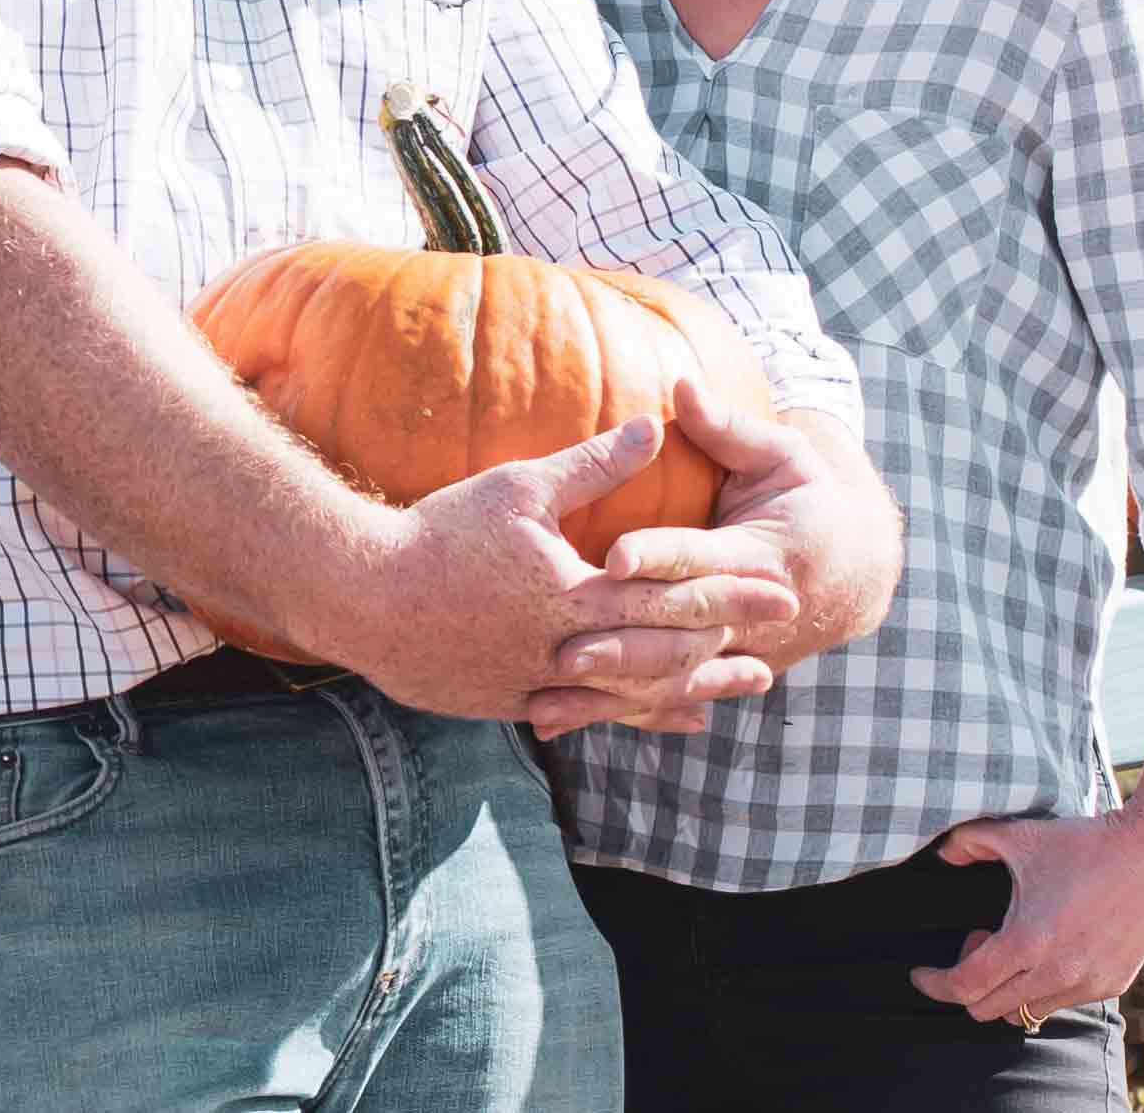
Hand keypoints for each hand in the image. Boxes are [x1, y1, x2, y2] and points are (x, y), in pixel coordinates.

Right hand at [334, 414, 800, 723]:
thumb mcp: (518, 487)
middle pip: (663, 655)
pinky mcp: (510, 701)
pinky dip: (632, 714)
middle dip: (723, 652)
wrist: (362, 596)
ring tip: (735, 692)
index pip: (671, 594)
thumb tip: (656, 428)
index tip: (781, 590)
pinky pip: (586, 714)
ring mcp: (539, 683)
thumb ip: (592, 466)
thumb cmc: (438, 532)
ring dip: (689, 693)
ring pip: (631, 697)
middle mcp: (565, 649)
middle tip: (776, 652)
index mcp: (574, 594)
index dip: (730, 592)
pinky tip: (663, 716)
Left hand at [529, 392, 897, 736]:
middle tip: (565, 652)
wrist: (856, 569)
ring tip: (543, 703)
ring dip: (606, 696)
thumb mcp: (785, 456)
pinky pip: (658, 699)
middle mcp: (748, 617)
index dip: (659, 556)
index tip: (611, 556)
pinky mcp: (715, 672)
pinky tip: (555, 724)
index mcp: (762, 557)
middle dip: (623, 644)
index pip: (701, 558)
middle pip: (677, 633)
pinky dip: (610, 713)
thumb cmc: (810, 496)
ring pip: (664, 681)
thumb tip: (681, 385)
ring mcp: (734, 653)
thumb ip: (729, 428)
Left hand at [906, 805, 1143, 1025]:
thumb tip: (942, 855)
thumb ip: (968, 843)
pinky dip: (1040, 987)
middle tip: (977, 942)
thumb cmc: (1085, 843)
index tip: (920, 974)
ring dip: (1005, 989)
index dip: (935, 984)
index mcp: (1028, 941)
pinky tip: (1046, 949)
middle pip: (988, 1009)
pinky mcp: (1113, 985)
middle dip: (968, 984)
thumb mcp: (1019, 836)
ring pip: (1024, 1013)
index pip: (965, 987)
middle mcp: (1058, 973)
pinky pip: (1060, 1003)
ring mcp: (1088, 984)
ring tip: (1013, 944)